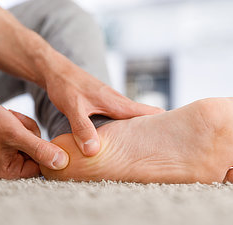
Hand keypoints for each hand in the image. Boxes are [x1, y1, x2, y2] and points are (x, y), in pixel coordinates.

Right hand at [0, 92, 68, 178]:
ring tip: (12, 121)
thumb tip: (62, 163)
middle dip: (32, 135)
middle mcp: (11, 166)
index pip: (41, 168)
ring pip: (36, 141)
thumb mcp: (17, 135)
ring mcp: (12, 154)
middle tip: (17, 127)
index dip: (46, 151)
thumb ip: (41, 150)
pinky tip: (11, 118)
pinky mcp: (13, 142)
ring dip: (28, 127)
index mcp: (9, 173)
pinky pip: (30, 133)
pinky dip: (24, 124)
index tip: (39, 137)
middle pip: (40, 153)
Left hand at [45, 58, 164, 155]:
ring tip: (150, 144)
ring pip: (134, 115)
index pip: (147, 113)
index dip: (162, 122)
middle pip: (145, 114)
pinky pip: (123, 114)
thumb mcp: (73, 108)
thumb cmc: (66, 86)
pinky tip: (126, 134)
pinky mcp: (105, 102)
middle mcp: (118, 101)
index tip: (176, 136)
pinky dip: (129, 123)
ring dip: (143, 126)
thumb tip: (94, 151)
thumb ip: (83, 129)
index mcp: (116, 102)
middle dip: (156, 128)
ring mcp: (112, 101)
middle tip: (167, 145)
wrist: (56, 70)